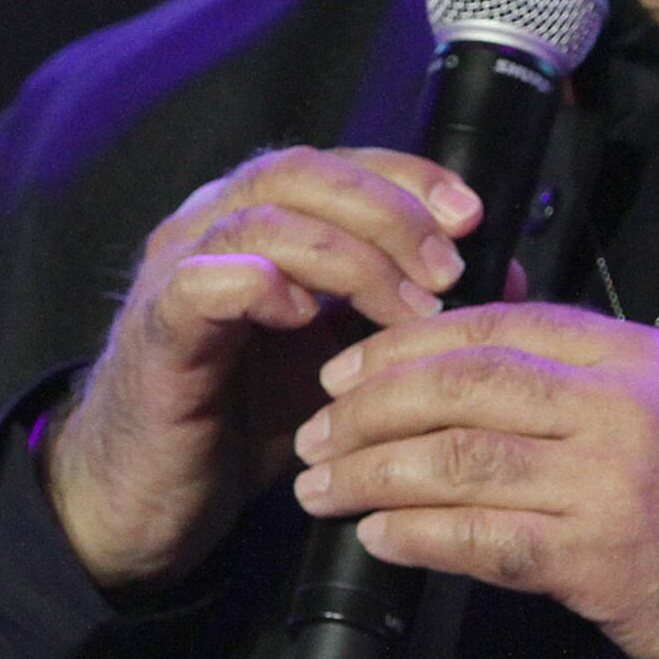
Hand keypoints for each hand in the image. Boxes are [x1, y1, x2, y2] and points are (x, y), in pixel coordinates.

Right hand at [41, 147, 481, 593]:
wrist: (153, 494)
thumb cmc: (244, 417)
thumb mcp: (345, 358)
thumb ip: (408, 309)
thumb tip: (505, 277)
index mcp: (259, 222)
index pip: (337, 164)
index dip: (407, 176)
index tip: (471, 215)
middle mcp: (211, 226)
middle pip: (303, 173)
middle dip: (389, 212)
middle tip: (448, 267)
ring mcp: (177, 272)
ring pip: (264, 219)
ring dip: (350, 257)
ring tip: (406, 309)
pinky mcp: (157, 331)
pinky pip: (206, 282)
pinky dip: (263, 286)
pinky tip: (306, 318)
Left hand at [289, 305, 658, 658]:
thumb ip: (579, 375)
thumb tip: (468, 349)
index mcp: (634, 357)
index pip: (498, 325)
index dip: (407, 344)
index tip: (347, 369)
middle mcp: (622, 407)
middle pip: (464, 385)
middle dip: (370, 407)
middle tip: (315, 431)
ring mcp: (611, 483)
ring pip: (460, 460)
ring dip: (371, 474)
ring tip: (320, 488)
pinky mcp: (599, 560)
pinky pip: (484, 540)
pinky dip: (418, 536)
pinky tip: (376, 539)